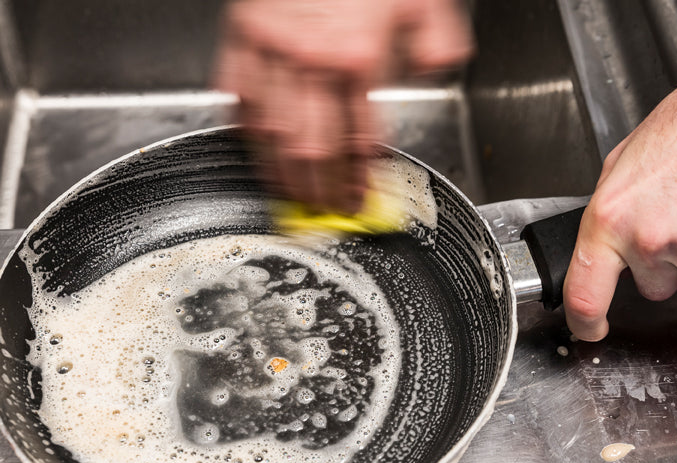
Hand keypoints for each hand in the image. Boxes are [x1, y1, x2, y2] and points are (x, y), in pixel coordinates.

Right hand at [215, 0, 472, 211]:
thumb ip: (436, 38)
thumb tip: (436, 70)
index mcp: (359, 56)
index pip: (359, 139)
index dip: (358, 179)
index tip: (358, 200)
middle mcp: (312, 61)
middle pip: (313, 149)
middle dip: (319, 190)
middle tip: (323, 211)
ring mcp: (271, 52)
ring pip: (272, 135)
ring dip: (281, 175)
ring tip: (290, 197)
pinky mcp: (241, 39)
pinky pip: (239, 100)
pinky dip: (247, 132)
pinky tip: (257, 152)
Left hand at [564, 67, 676, 340]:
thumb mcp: (618, 171)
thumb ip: (607, 218)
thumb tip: (603, 248)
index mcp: (607, 221)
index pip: (584, 295)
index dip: (584, 323)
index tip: (588, 330)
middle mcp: (646, 240)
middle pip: (650, 288)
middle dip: (657, 265)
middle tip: (668, 222)